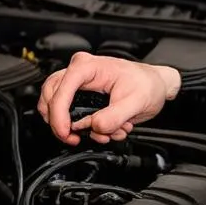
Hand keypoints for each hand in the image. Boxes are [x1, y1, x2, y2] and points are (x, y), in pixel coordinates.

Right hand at [38, 54, 180, 146]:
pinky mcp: (80, 94)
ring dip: (71, 126)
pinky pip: (67, 112)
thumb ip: (115, 116)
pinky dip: (79, 126)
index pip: (62, 88)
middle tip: (73, 138)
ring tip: (98, 133)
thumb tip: (96, 127)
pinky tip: (100, 129)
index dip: (59, 114)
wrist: (155, 85)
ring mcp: (78, 82)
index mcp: (90, 66)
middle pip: (50, 96)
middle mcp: (80, 71)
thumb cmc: (147, 84)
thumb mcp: (136, 101)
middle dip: (60, 122)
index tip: (66, 132)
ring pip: (54, 105)